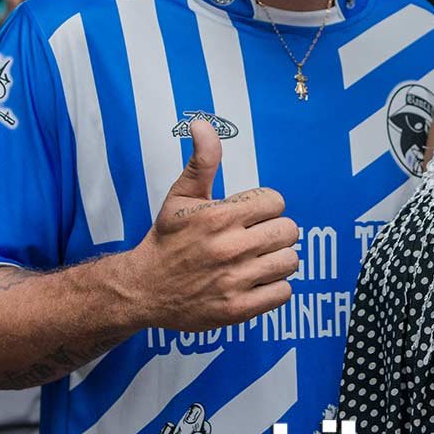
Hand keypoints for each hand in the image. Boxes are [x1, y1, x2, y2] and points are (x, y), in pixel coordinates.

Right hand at [130, 118, 299, 331]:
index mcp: (218, 217)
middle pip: (289, 230)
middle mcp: (229, 248)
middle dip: (274, 230)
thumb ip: (201, 160)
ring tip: (257, 259)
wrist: (144, 289)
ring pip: (290, 261)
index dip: (265, 206)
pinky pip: (283, 292)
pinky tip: (256, 281)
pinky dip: (274, 287)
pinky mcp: (238, 309)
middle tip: (255, 237)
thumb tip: (202, 123)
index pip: (275, 201)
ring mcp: (235, 281)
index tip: (250, 215)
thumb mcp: (181, 195)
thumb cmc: (167, 238)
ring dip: (278, 258)